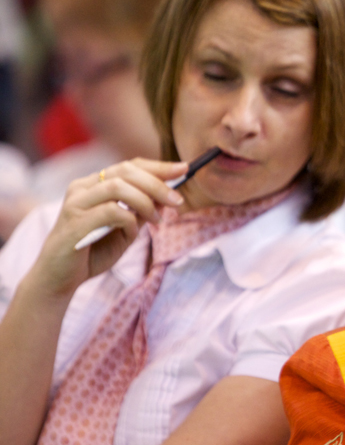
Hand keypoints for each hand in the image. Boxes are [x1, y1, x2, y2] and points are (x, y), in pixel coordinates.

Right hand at [30, 158, 187, 299]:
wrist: (60, 278)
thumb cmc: (93, 252)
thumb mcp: (126, 230)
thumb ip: (142, 213)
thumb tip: (169, 199)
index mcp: (94, 184)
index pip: (129, 165)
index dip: (158, 166)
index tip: (184, 168)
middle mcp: (82, 187)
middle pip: (126, 171)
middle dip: (157, 183)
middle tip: (177, 200)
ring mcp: (76, 202)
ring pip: (118, 187)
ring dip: (145, 201)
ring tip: (157, 220)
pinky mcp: (74, 221)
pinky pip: (111, 212)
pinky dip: (130, 221)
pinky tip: (133, 233)